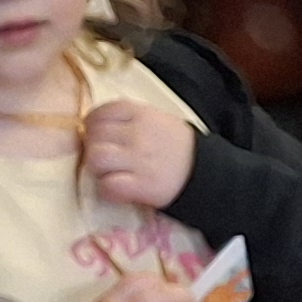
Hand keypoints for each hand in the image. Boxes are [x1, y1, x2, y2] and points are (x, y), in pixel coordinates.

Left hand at [80, 99, 196, 213]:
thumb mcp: (158, 120)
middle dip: (93, 147)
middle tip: (105, 157)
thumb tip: (95, 125)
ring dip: (97, 168)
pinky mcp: (143, 186)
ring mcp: (139, 160)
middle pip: (94, 135)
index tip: (98, 134)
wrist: (208, 173)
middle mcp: (138, 134)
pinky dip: (106, 189)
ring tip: (109, 172)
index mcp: (142, 114)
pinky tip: (116, 189)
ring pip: (96, 158)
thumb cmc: (178, 147)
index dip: (92, 124)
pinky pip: (108, 186)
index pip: (101, 112)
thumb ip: (130, 119)